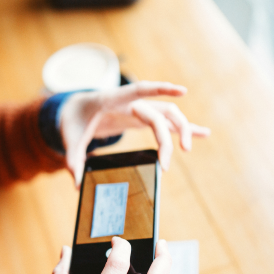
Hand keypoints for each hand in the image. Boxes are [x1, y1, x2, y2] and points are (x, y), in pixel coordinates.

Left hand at [59, 81, 210, 184]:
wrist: (76, 109)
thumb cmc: (74, 120)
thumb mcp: (69, 138)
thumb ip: (73, 158)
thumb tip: (76, 184)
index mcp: (113, 99)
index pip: (140, 90)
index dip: (161, 89)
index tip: (183, 91)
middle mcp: (131, 102)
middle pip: (158, 113)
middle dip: (166, 137)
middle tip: (166, 164)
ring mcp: (139, 109)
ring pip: (168, 115)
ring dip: (181, 130)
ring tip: (188, 149)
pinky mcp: (143, 118)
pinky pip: (167, 122)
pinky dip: (184, 127)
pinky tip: (204, 133)